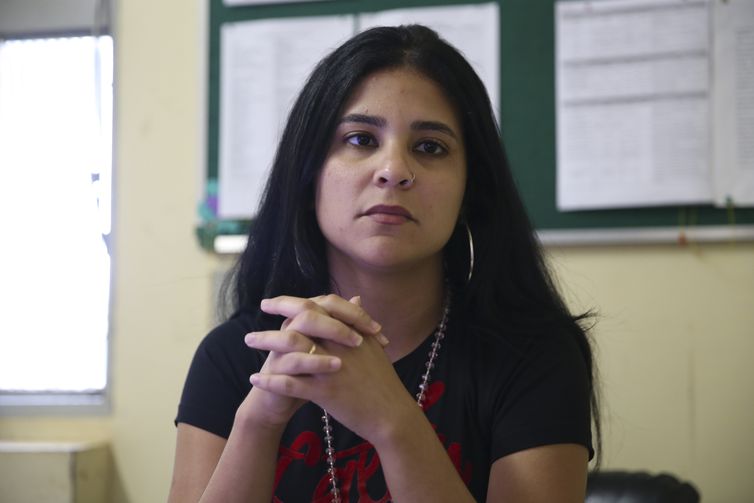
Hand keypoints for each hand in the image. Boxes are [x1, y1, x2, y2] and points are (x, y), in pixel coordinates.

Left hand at [248, 295, 417, 444]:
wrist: (392, 414)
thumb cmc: (383, 381)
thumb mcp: (374, 345)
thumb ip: (360, 321)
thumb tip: (354, 298)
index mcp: (350, 331)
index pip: (318, 306)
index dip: (293, 301)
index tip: (275, 301)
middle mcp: (340, 344)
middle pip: (301, 320)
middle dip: (276, 313)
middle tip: (259, 309)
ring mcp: (332, 367)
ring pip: (291, 348)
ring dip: (266, 342)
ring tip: (248, 340)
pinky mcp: (326, 391)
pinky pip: (290, 383)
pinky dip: (270, 380)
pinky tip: (255, 378)